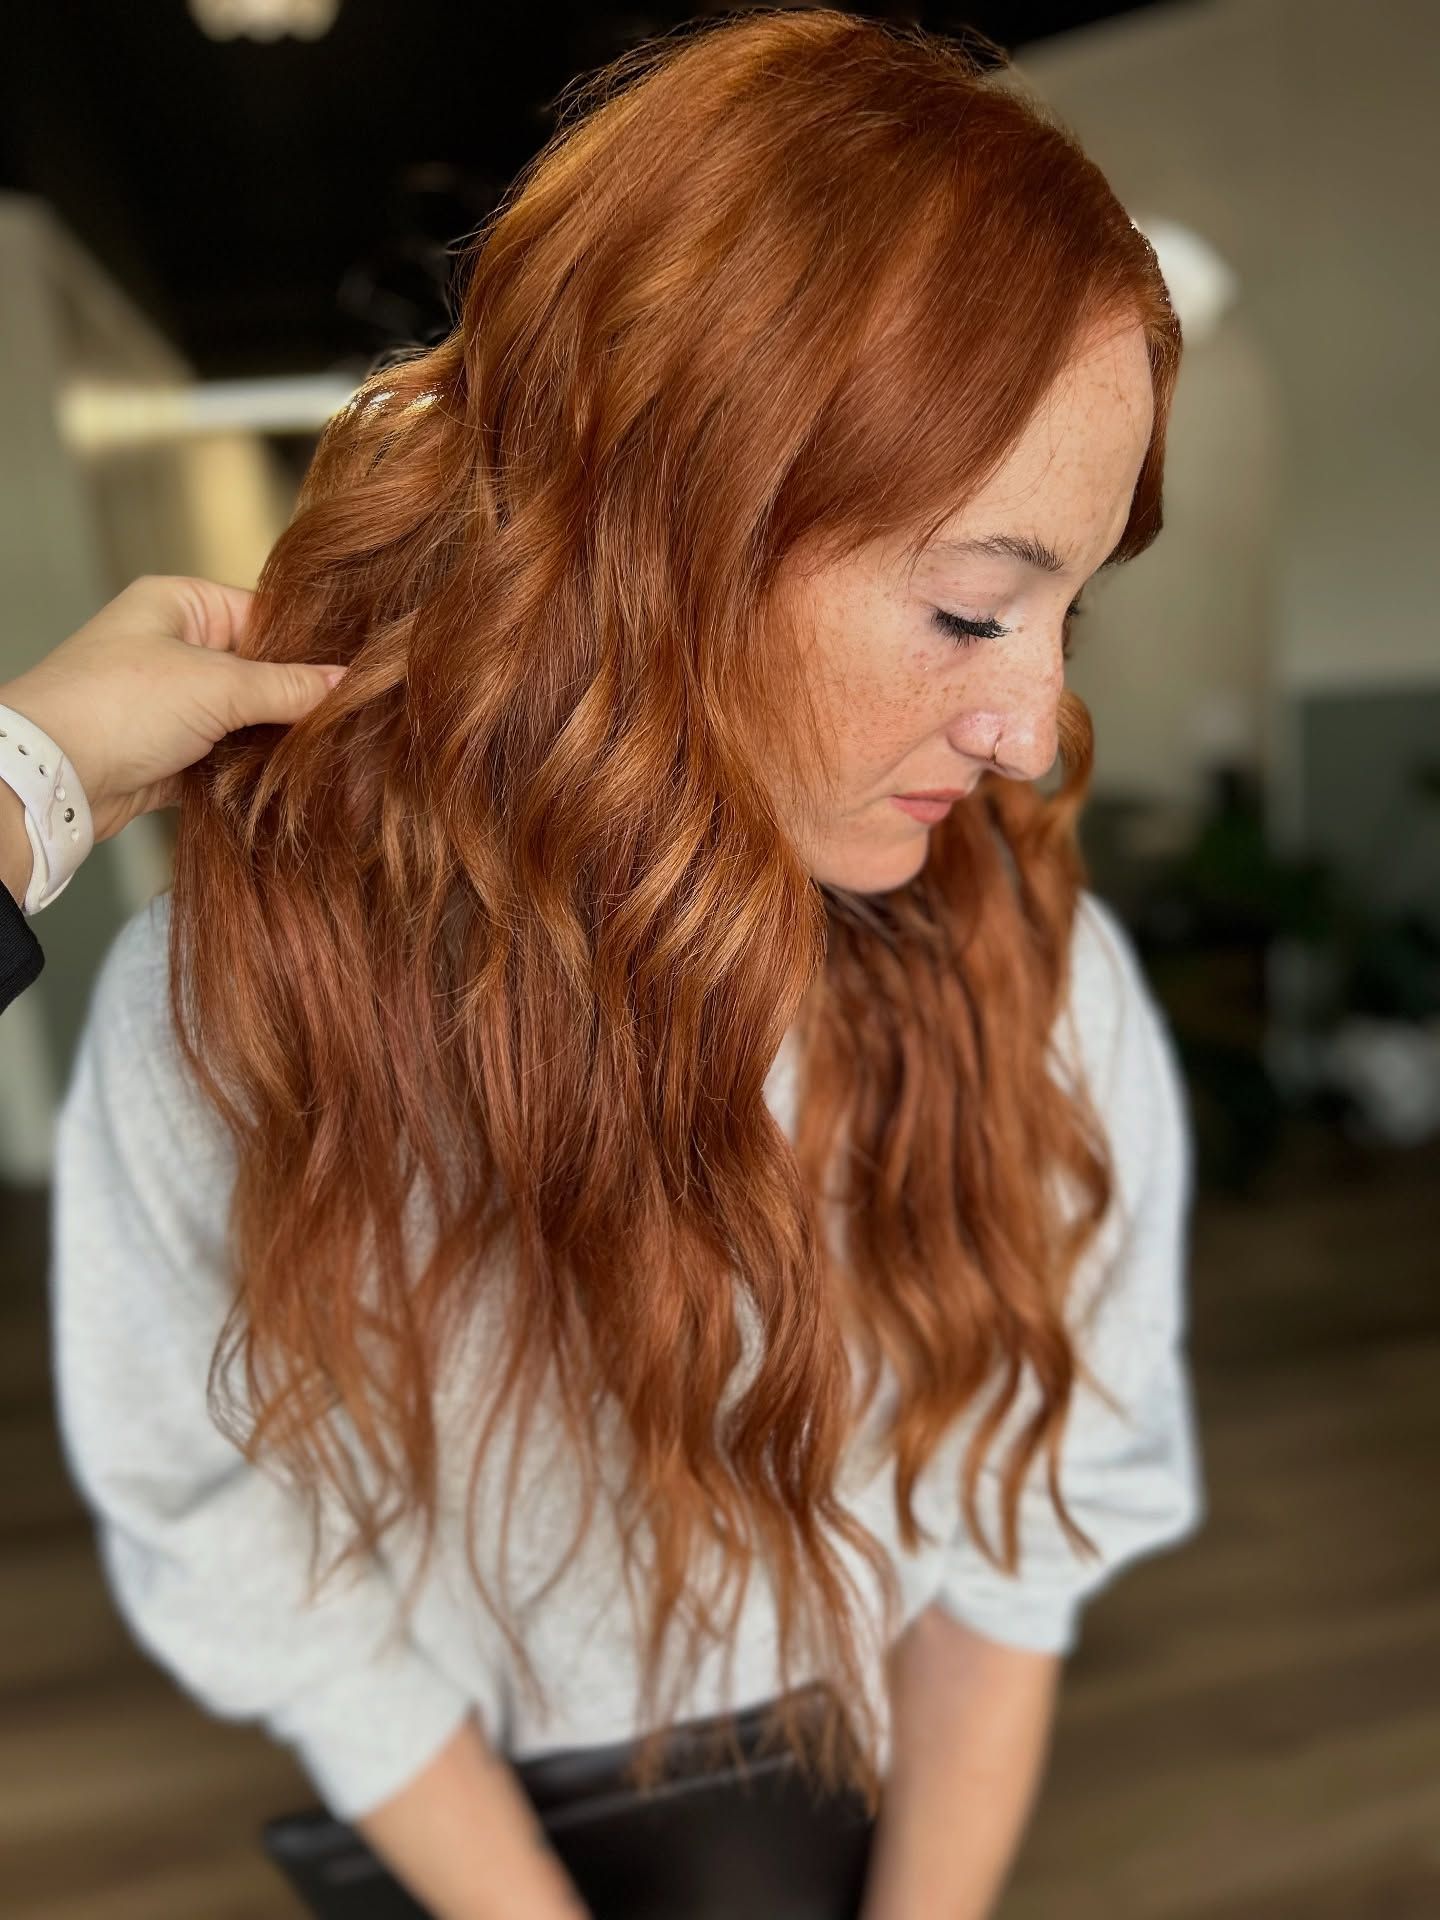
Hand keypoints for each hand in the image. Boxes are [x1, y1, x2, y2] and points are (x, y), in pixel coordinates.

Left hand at [0, 573, 343, 846]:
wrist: (52, 777)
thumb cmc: (115, 704)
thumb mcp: (216, 685)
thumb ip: (288, 686)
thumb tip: (346, 682)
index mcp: (181, 605)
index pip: (265, 615)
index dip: (310, 644)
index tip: (357, 669)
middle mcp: (175, 648)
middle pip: (259, 671)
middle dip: (297, 698)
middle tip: (349, 717)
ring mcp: (171, 703)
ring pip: (245, 718)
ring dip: (275, 739)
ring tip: (328, 751)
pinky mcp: (169, 753)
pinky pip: (226, 758)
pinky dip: (251, 771)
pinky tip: (289, 780)